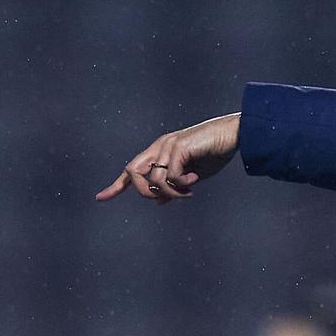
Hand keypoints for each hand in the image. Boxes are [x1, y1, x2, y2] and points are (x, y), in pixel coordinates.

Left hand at [95, 112, 241, 204]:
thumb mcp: (192, 176)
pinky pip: (171, 176)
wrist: (234, 134)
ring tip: (188, 193)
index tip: (100, 198)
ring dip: (172, 193)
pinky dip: (182, 185)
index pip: (133, 170)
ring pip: (154, 179)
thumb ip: (174, 186)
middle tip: (164, 199)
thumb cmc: (216, 152)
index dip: (116, 185)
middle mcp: (160, 146)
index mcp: (160, 151)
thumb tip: (159, 201)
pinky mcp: (179, 147)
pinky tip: (195, 181)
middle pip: (132, 171)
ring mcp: (168, 145)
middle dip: (142, 190)